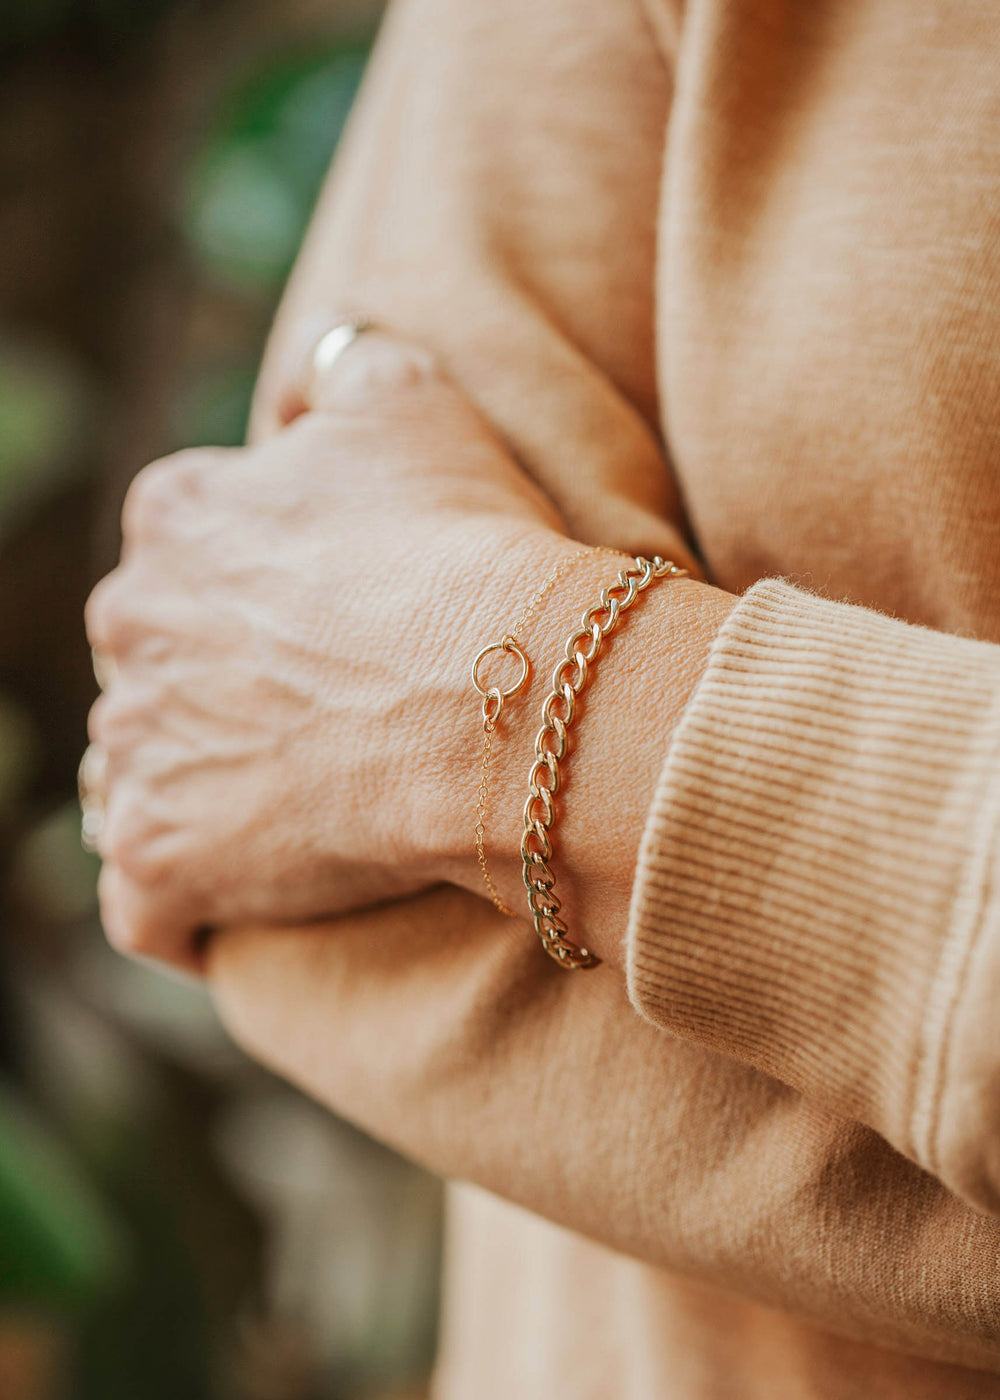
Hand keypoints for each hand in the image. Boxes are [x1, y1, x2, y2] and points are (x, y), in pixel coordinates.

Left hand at [85, 332, 567, 968]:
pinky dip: (180, 907)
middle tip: (308, 719)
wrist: (502, 692)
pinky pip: (147, 902)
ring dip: (192, 790)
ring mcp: (137, 749)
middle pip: (154, 663)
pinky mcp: (162, 859)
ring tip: (279, 812)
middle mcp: (130, 624)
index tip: (310, 625)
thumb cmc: (463, 546)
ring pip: (139, 774)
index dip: (250, 587)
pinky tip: (227, 909)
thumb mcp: (413, 403)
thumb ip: (346, 368)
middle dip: (208, 687)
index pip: (183, 548)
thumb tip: (315, 376)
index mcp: (177, 518)